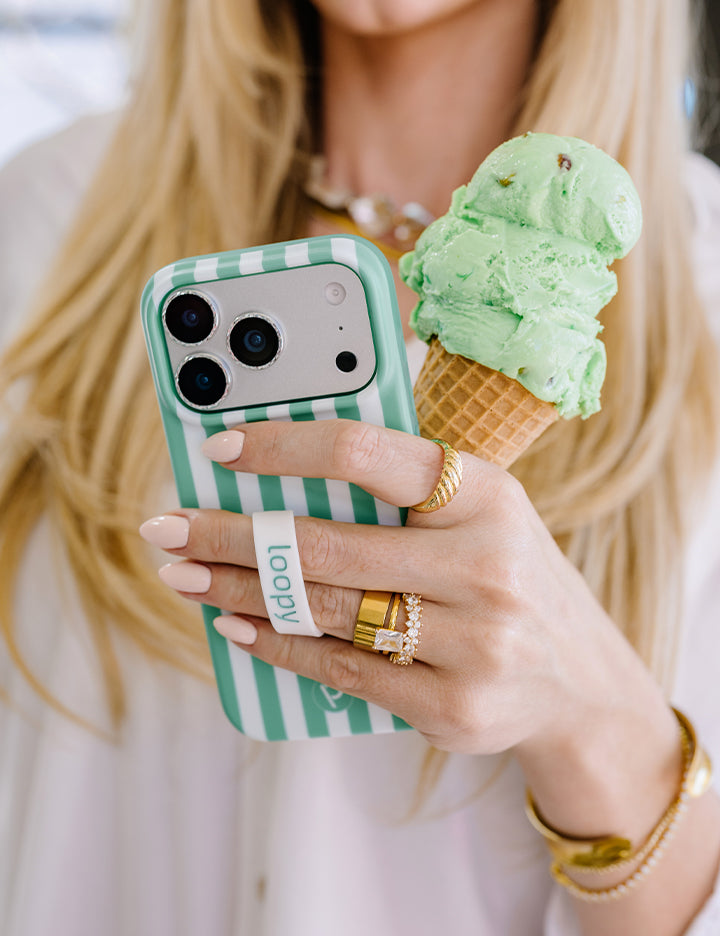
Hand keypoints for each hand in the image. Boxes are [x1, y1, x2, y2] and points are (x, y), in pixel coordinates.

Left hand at [140, 419, 672, 770]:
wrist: (581, 682)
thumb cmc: (510, 575)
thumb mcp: (481, 512)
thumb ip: (403, 486)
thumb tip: (287, 461)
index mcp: (487, 494)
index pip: (366, 453)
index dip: (283, 445)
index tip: (220, 448)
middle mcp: (485, 565)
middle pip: (325, 544)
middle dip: (228, 535)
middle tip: (166, 527)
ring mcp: (473, 643)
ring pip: (323, 611)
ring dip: (237, 592)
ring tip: (184, 577)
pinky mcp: (452, 706)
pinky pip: (341, 669)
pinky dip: (277, 646)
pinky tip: (235, 626)